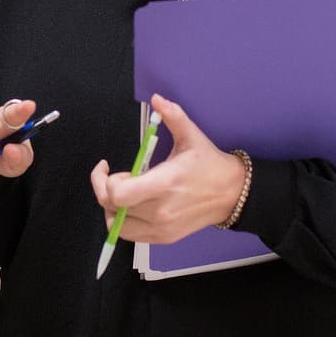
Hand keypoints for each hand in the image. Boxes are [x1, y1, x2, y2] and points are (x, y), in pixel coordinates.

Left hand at [90, 94, 245, 243]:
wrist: (232, 193)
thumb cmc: (210, 165)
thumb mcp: (191, 136)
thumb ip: (172, 116)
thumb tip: (157, 99)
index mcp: (164, 184)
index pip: (117, 194)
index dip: (103, 180)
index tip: (107, 167)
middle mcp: (160, 210)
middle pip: (112, 208)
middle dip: (105, 189)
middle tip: (118, 176)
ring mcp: (161, 228)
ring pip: (117, 224)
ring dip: (113, 207)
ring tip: (126, 192)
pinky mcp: (164, 237)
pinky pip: (130, 235)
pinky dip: (124, 221)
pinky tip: (134, 205)